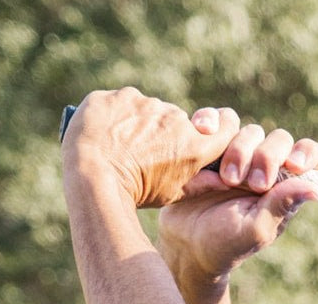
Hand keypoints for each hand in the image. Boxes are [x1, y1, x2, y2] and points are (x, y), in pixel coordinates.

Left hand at [63, 88, 243, 208]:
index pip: (223, 128)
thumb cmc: (137, 192)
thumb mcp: (173, 194)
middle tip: (147, 155)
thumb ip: (201, 184)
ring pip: (151, 111)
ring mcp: (148, 103)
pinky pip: (125, 102)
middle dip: (168, 134)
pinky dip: (119, 115)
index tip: (207, 138)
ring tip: (123, 147)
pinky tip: (109, 134)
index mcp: (194, 145)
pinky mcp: (121, 95)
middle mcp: (176, 119)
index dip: (218, 132)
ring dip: (142, 123)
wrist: (94, 175)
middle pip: (179, 122)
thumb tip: (223, 180)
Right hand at [158, 110, 317, 279]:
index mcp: (285, 187)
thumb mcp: (256, 229)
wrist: (184, 241)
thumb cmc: (226, 243)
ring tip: (224, 180)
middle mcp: (266, 166)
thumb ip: (283, 205)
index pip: (312, 157)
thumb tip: (317, 190)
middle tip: (251, 185)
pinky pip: (216, 119)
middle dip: (266, 158)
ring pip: (248, 129)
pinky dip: (210, 121)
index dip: (307, 154)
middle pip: (279, 139)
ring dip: (238, 151)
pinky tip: (204, 133)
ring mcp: (238, 153)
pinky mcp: (211, 143)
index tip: (293, 166)